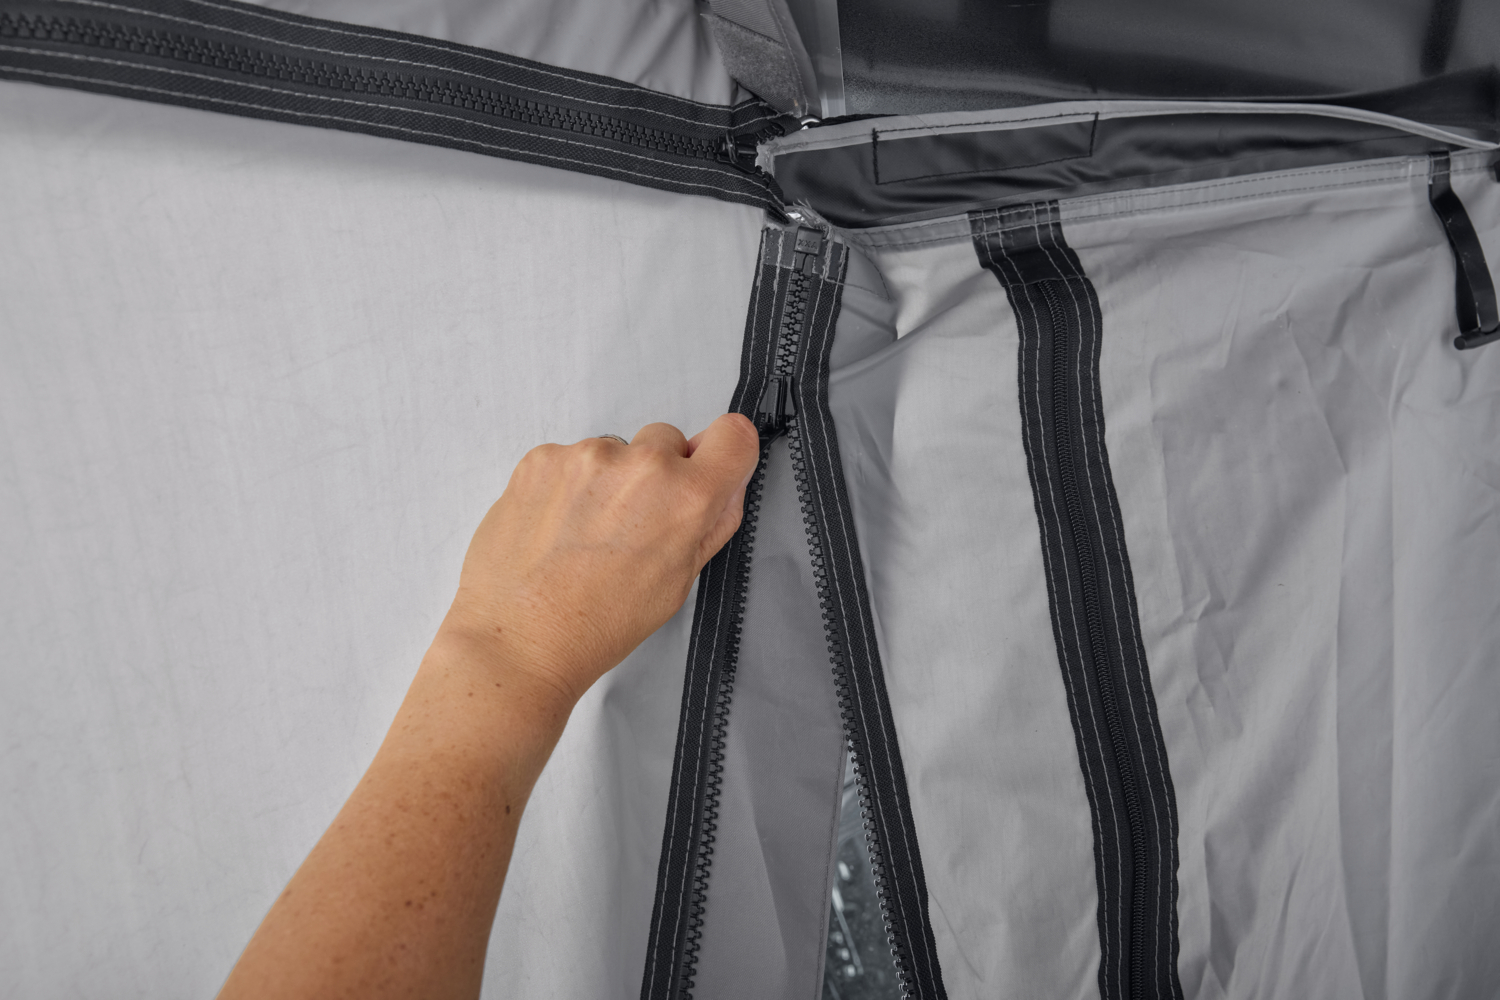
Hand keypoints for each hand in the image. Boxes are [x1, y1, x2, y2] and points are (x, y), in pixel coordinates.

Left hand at [438, 413, 761, 705]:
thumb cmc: (599, 625)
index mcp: (686, 498)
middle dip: (658, 474)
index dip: (723, 454)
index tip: (706, 470)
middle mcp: (640, 465)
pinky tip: (556, 527)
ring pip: (614, 450)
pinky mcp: (542, 457)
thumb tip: (724, 485)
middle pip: (667, 440)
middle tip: (631, 525)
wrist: (520, 638)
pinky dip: (566, 484)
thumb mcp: (679, 582)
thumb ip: (710, 524)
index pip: (734, 435)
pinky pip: (569, 458)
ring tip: (584, 534)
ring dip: (607, 479)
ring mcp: (586, 456)